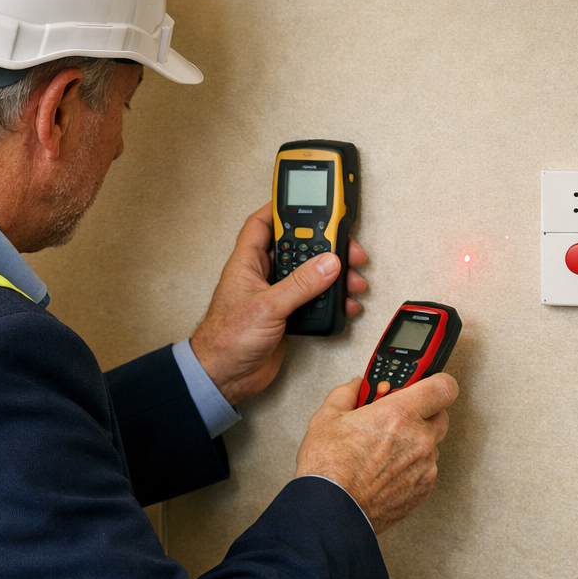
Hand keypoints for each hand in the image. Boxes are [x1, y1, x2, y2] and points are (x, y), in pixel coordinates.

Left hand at [189, 203, 367, 405]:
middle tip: (348, 247)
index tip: (310, 200)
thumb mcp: (266, 307)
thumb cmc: (226, 340)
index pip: (264, 222)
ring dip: (333, 275)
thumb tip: (328, 263)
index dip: (284, 207)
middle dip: (324, 245)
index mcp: (247, 263)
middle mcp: (262, 276)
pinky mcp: (287, 316)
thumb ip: (299, 285)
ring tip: (354, 278)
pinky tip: (345, 303)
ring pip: (310, 274)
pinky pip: (314, 300)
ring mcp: (276, 296)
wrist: (224, 378)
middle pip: (298, 247)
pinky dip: (332, 301)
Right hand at [295, 373, 458, 532]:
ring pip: (432, 446)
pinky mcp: (422, 491)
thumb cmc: (328, 469)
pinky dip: (410, 468)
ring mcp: (424, 468)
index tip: (424, 384)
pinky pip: (425, 471)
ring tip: (384, 451)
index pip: (444, 387)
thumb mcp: (327, 418)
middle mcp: (419, 440)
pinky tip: (384, 471)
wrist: (329, 511)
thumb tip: (355, 387)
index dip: (436, 383)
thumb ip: (346, 394)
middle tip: (397, 418)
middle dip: (422, 413)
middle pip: (441, 415)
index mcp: (399, 414)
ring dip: (415, 444)